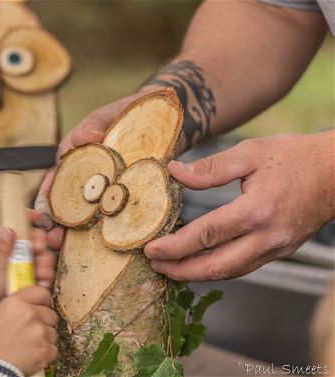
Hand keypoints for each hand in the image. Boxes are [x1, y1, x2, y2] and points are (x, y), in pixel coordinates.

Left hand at [0, 210, 56, 329]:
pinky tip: (43, 283)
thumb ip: (0, 249)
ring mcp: (23, 265)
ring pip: (41, 255)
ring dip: (45, 262)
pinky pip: (44, 271)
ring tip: (41, 274)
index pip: (15, 223)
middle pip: (33, 238)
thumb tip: (8, 228)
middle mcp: (13, 252)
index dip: (27, 217)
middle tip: (39, 252)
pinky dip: (46, 276)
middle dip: (40, 244)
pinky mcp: (30, 278)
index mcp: (1, 245)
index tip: (39, 218)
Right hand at [0, 286, 58, 375]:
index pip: (42, 293)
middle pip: (50, 314)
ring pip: (52, 332)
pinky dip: (45, 355)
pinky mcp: (45, 349)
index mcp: (15, 303)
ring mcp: (39, 331)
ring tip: (27, 347)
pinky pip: (53, 349)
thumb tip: (31, 305)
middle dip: (43, 323)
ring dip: (44, 340)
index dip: (42, 302)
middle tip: (30, 334)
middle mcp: (29, 313)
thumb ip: (16, 307)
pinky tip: (31, 356)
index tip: (41, 307)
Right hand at [36, 91, 157, 248]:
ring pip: (84, 211)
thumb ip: (94, 127)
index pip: (55, 178)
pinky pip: (110, 213)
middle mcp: (85, 175)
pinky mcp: (121, 195)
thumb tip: (82, 138)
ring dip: (73, 230)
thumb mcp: (108, 116)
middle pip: (65, 201)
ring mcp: (103, 187)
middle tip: (52, 239)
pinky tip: (99, 243)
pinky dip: (102, 228)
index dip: (46, 197)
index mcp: (75, 157)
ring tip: (64, 246)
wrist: (160, 119)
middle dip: (56, 222)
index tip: (42, 214)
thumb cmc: (127, 113)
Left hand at [145, 131, 334, 280]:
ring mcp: (277, 248)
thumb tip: (175, 172)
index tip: (151, 249)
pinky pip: (244, 267)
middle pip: (216, 265)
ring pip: (231, 272)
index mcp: (257, 210)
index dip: (176, 245)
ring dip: (197, 274)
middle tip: (155, 266)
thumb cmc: (294, 157)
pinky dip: (218, 269)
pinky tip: (200, 263)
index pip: (207, 235)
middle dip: (181, 270)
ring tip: (171, 268)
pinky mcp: (281, 251)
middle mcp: (268, 236)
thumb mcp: (250, 152)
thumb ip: (211, 167)